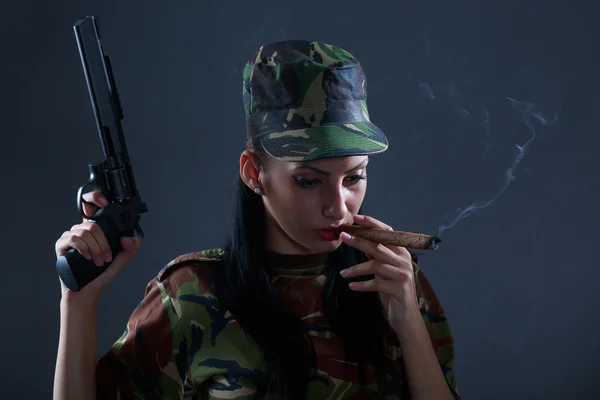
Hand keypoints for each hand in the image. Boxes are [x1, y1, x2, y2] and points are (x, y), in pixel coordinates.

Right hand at [54, 191, 141, 299]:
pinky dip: (84, 248)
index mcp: (95, 230)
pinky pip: (73, 239)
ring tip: (97, 261)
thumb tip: (130, 239)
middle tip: (106, 257)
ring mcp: (70, 237)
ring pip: (85, 232)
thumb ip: (130, 249)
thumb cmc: (101, 275)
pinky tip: (86, 258)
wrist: (87, 292)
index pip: (91, 207)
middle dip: (103, 243)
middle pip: (93, 224)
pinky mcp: (61, 246)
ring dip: (95, 249)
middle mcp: (81, 231)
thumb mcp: (121, 260)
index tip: (104, 202)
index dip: (94, 197)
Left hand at [339, 214, 419, 330]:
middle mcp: (404, 260)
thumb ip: (376, 256)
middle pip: (379, 246)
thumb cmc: (393, 291)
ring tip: (343, 273)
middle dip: (359, 240)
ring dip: (357, 268)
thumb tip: (360, 240)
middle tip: (343, 236)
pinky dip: (362, 285)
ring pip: (376, 265)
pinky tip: (352, 286)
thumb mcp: (384, 271)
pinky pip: (377, 284)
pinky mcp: (399, 289)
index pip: (387, 233)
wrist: (406, 317)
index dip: (372, 224)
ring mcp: (403, 274)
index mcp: (401, 253)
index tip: (356, 218)